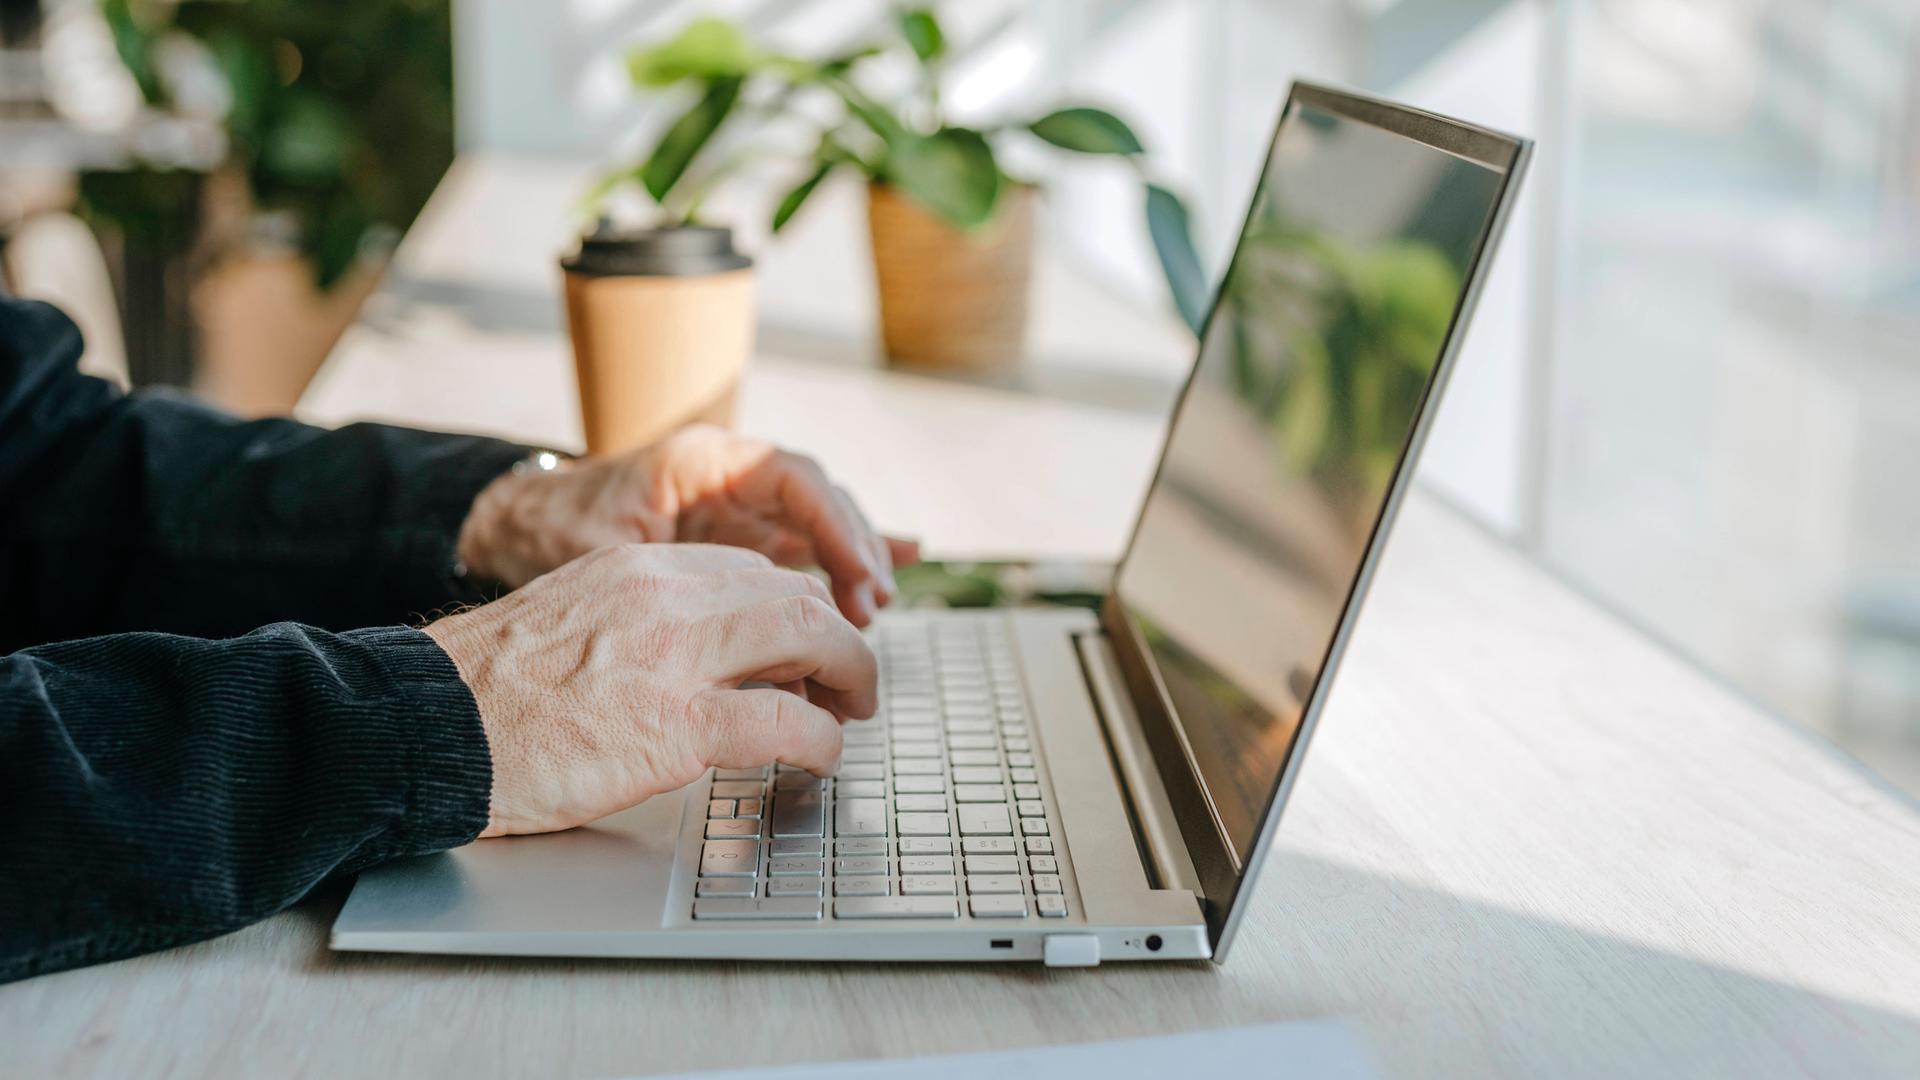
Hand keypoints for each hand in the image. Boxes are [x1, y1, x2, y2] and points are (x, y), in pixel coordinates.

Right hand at [423, 543, 876, 836]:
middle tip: (851, 681)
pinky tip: (822, 756)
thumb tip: (696, 654)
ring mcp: (677, 656)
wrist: (428, 726)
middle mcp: (667, 595)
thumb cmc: (486, 692)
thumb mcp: (573, 620)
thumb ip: (639, 621)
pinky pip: (787, 722)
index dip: (796, 612)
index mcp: (638, 567)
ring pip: (810, 638)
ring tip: (850, 713)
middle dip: (839, 638)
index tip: (807, 645)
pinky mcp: (678, 725)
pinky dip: (822, 739)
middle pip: (796, 595)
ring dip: (848, 677)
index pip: (752, 571)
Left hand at [455, 426, 918, 625]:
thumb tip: (741, 616)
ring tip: (873, 609)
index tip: (861, 575)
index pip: (794, 479)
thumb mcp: (610, 553)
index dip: (837, 526)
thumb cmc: (550, 536)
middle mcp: (724, 473)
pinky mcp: (729, 536)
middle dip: (852, 550)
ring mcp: (730, 504)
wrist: (509, 533)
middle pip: (815, 500)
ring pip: (810, 524)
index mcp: (699, 460)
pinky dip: (832, 563)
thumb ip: (679, 580)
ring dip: (846, 564)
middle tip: (871, 607)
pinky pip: (792, 544)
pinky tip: (878, 579)